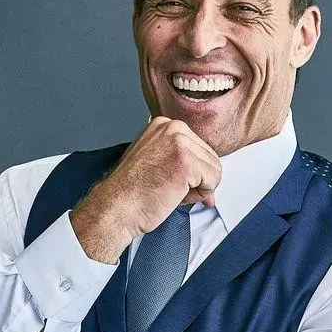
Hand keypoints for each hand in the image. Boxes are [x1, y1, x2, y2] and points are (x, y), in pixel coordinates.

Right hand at [70, 117, 221, 262]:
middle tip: (176, 192)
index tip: (180, 182)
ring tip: (174, 193)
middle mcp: (173, 128)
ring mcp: (180, 143)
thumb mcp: (156, 160)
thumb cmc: (132, 191)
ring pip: (215, 168)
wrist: (116, 207)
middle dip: (199, 180)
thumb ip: (181, 158)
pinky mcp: (186, 162)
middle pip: (211, 156)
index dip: (195, 171)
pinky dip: (202, 194)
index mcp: (164, 124)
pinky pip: (213, 180)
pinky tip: (178, 195)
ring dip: (201, 188)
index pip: (200, 147)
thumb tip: (208, 172)